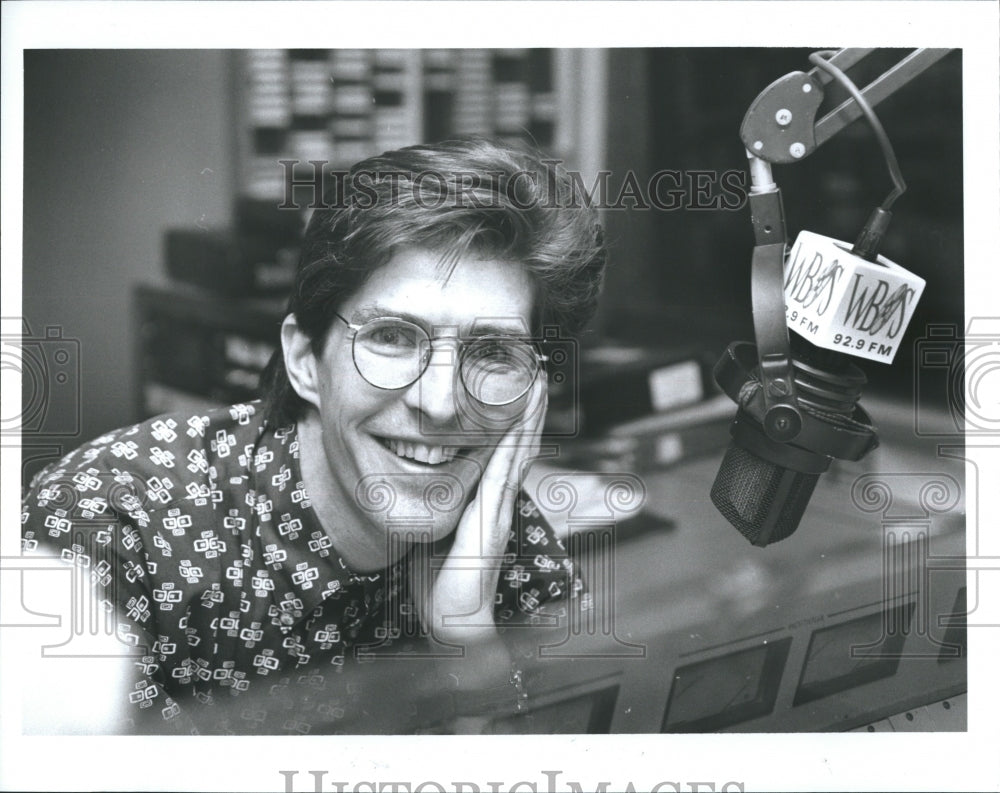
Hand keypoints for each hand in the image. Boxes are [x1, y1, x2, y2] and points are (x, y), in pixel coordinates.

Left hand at [411, 376, 547, 648]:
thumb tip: (421, 485)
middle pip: (519, 444)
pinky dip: (513, 442)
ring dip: (528, 416)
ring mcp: (499, 509)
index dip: (516, 419)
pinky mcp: (491, 520)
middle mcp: (499, 501)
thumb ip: (440, 511)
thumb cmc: (440, 584)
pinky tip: (517, 420)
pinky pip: (504, 472)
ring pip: (517, 451)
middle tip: (535, 368)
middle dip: (529, 407)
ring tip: (535, 380)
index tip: (521, 386)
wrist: (451, 622)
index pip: (505, 450)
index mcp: (487, 502)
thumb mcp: (438, 536)